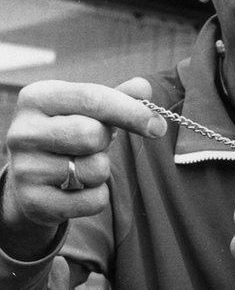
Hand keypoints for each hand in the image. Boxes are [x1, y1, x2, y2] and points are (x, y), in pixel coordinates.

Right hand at [1, 78, 165, 258]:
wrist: (30, 179)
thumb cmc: (68, 133)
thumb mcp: (88, 110)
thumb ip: (118, 97)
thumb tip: (143, 87)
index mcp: (37, 98)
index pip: (92, 98)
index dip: (131, 112)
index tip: (158, 125)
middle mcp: (22, 131)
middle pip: (92, 135)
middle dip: (106, 141)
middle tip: (95, 144)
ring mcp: (24, 169)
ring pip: (95, 170)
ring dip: (101, 170)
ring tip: (81, 165)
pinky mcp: (33, 202)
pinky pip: (92, 200)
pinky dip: (97, 196)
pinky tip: (77, 189)